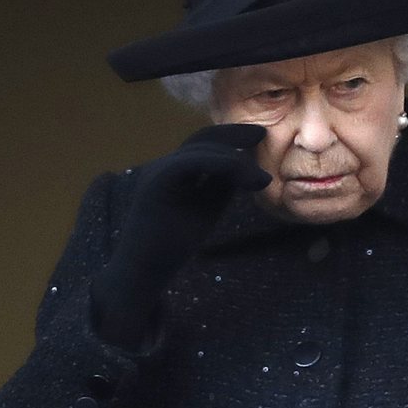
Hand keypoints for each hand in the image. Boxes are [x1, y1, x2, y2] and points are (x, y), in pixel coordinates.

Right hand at [91, 123, 269, 348]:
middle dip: (235, 135)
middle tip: (263, 136)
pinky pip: (190, 163)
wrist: (144, 272)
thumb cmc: (173, 245)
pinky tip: (242, 174)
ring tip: (259, 178)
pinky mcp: (155, 183)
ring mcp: (157, 172)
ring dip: (234, 159)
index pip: (204, 144)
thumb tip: (245, 166)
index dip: (232, 136)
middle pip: (202, 139)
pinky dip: (219, 164)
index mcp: (175, 171)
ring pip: (199, 149)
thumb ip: (223, 186)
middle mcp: (164, 165)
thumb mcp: (207, 208)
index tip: (259, 136)